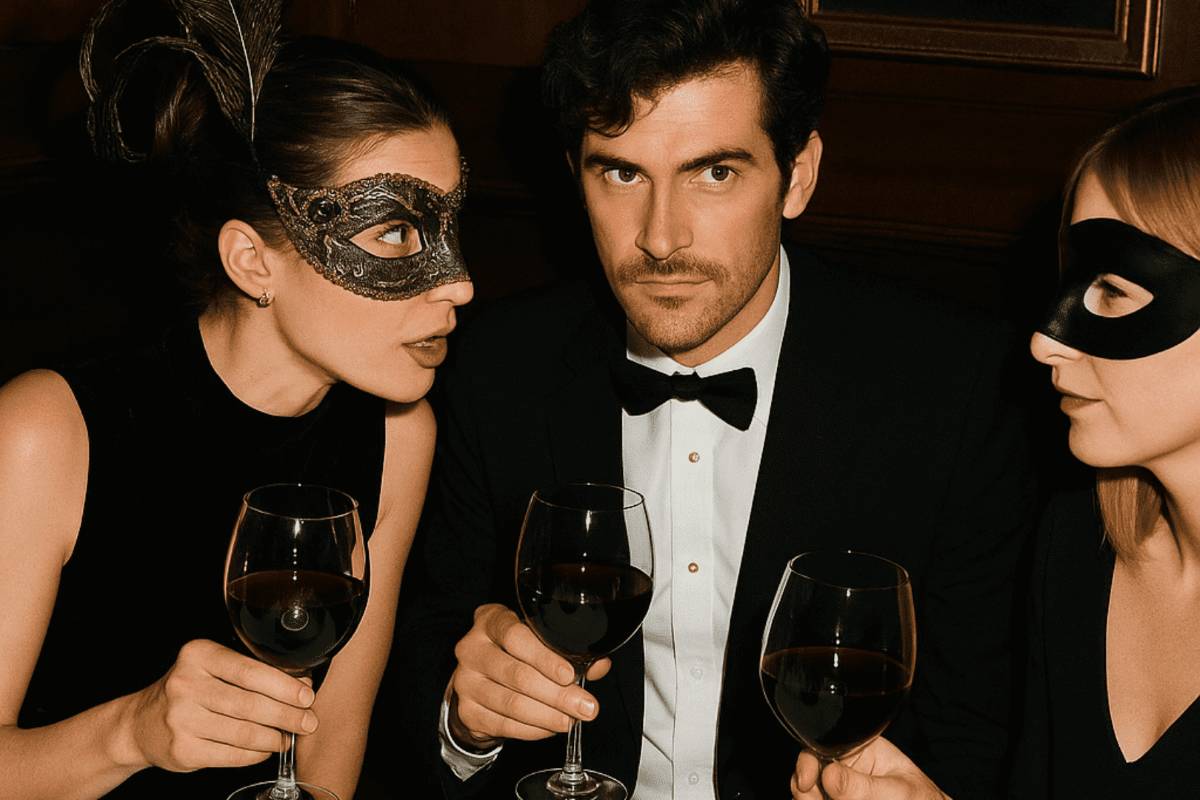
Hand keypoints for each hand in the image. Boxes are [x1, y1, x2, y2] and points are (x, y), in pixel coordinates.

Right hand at [119, 639, 318, 771]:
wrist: (140, 723)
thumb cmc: (190, 690)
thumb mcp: (212, 668)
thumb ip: (253, 672)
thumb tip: (301, 685)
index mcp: (198, 655)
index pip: (251, 671)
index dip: (285, 686)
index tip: (307, 696)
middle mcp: (186, 684)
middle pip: (250, 704)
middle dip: (287, 715)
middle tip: (308, 721)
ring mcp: (181, 719)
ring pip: (244, 732)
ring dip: (274, 737)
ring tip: (289, 737)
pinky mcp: (182, 750)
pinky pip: (232, 755)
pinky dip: (255, 754)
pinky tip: (266, 750)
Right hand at [447, 603, 609, 747]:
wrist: (479, 680)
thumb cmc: (515, 653)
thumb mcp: (538, 641)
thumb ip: (568, 650)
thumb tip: (599, 665)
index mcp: (491, 621)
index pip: (515, 636)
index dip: (544, 657)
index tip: (570, 674)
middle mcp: (472, 648)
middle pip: (517, 675)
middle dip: (557, 694)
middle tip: (585, 706)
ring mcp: (465, 682)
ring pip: (512, 703)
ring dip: (548, 715)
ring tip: (572, 720)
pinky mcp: (467, 711)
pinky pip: (504, 725)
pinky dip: (533, 729)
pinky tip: (551, 727)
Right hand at [792, 738, 949, 799]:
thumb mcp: (897, 792)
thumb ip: (863, 786)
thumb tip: (829, 776)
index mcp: (859, 748)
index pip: (823, 745)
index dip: (808, 762)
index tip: (806, 782)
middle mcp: (843, 767)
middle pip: (808, 772)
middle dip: (803, 787)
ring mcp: (839, 790)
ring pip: (809, 793)